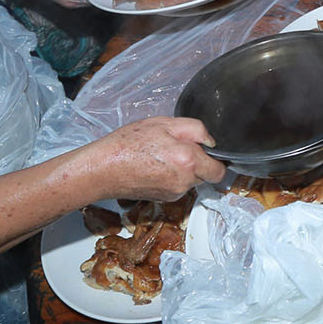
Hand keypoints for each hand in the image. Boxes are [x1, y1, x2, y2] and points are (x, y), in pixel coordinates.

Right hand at [89, 116, 225, 199]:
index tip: (206, 150)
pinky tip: (155, 166)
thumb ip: (195, 129)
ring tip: (162, 155)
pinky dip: (172, 177)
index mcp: (188, 161)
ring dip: (184, 170)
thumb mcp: (164, 124)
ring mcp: (173, 193)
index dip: (216, 159)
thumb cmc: (128, 144)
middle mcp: (184, 182)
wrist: (102, 169)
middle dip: (198, 163)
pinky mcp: (163, 199)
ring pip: (190, 181)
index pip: (220, 170)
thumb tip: (211, 141)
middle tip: (178, 148)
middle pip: (205, 175)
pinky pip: (177, 187)